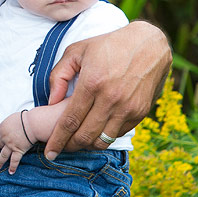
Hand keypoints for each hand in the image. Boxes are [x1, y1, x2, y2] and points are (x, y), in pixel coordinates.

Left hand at [0, 112, 31, 173]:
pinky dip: (12, 167)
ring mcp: (10, 145)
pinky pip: (14, 160)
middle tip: (3, 149)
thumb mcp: (14, 117)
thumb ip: (10, 123)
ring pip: (3, 155)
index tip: (0, 138)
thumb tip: (12, 125)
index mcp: (2, 127)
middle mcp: (4, 137)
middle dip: (2, 146)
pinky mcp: (18, 150)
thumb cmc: (26, 118)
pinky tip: (11, 172)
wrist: (33, 123)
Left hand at [43, 21, 170, 159]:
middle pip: (85, 136)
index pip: (70, 121)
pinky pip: (118, 133)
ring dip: (88, 145)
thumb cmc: (108, 46)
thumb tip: (51, 102)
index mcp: (92, 83)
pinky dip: (105, 136)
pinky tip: (96, 130)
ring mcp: (128, 107)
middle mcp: (111, 99)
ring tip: (78, 141)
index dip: (57, 140)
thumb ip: (59, 76)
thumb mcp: (77, 51)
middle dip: (70, 146)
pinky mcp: (140, 112)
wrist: (148, 45)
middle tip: (61, 148)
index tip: (49, 152)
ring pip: (102, 140)